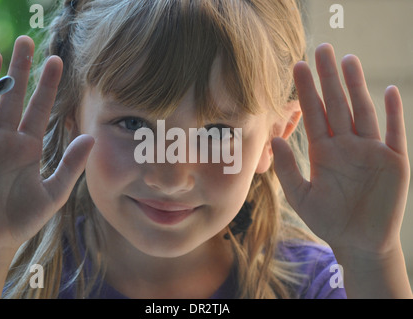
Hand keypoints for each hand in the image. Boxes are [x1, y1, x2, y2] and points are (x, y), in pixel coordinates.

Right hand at [0, 36, 93, 258]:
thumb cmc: (20, 220)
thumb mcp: (52, 194)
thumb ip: (70, 166)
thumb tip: (92, 138)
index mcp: (29, 148)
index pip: (41, 109)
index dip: (47, 86)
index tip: (56, 62)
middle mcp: (8, 141)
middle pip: (16, 98)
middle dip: (21, 71)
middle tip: (28, 42)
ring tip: (0, 52)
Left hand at [272, 43, 409, 254]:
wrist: (359, 242)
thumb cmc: (329, 220)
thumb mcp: (302, 196)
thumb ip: (288, 169)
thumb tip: (275, 140)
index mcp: (324, 151)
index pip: (313, 113)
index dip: (306, 90)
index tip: (297, 66)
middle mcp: (346, 144)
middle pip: (337, 104)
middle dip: (329, 78)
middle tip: (322, 49)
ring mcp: (371, 150)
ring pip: (363, 111)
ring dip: (357, 86)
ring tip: (348, 60)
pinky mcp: (393, 161)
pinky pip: (394, 132)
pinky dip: (394, 113)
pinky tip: (389, 91)